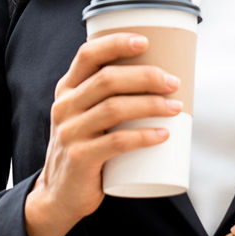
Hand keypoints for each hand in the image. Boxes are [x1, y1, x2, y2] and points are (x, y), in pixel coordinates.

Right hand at [25, 32, 183, 235]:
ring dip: (150, 105)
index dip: (116, 44)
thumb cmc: (84, 149)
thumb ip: (106, 98)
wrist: (59, 194)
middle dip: (145, 77)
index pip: (87, 55)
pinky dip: (143, 137)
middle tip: (173, 83)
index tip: (145, 41)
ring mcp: (70, 132)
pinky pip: (116, 143)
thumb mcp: (84, 117)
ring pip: (113, 108)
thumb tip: (159, 78)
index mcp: (66, 90)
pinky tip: (163, 135)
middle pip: (106, 80)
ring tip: (175, 108)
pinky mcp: (80, 158)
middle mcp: (64, 107)